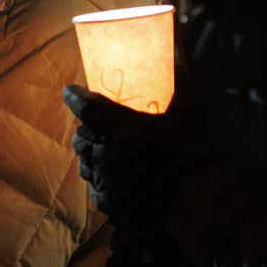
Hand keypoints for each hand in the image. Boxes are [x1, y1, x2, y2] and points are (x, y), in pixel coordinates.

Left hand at [63, 84, 198, 232]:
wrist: (197, 201)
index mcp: (120, 129)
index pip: (87, 108)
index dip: (75, 98)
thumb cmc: (194, 155)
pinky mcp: (109, 202)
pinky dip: (99, 178)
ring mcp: (106, 180)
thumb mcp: (191, 113)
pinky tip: (110, 176)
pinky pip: (94, 186)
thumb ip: (182, 85)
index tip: (69, 91)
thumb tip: (178, 63)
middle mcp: (107, 154)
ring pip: (84, 162)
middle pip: (81, 137)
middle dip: (84, 129)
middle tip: (92, 125)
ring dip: (90, 154)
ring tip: (101, 150)